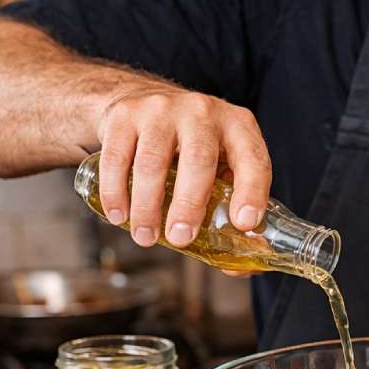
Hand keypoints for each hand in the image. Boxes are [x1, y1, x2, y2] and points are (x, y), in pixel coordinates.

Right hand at [94, 82, 271, 250]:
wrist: (144, 100)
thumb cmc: (193, 146)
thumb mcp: (223, 164)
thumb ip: (232, 208)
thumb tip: (239, 267)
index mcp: (238, 127)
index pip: (253, 159)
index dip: (252, 192)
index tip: (243, 223)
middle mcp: (203, 112)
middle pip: (198, 159)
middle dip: (189, 205)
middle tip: (180, 239)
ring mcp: (161, 109)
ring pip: (152, 161)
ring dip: (147, 206)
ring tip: (147, 238)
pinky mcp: (124, 115)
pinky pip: (117, 157)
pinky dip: (115, 191)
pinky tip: (119, 216)